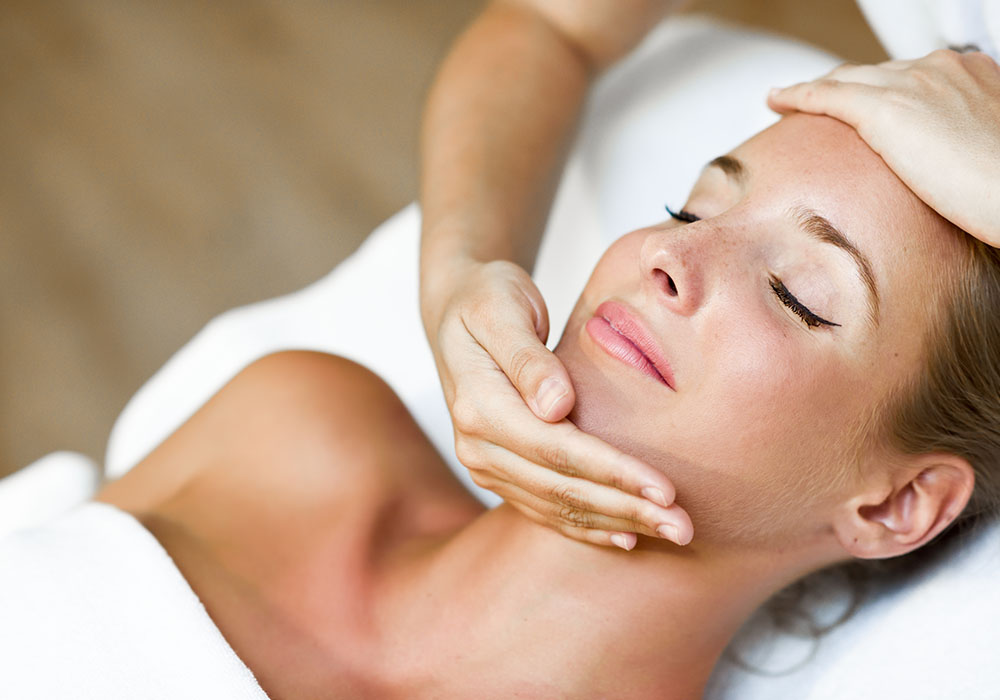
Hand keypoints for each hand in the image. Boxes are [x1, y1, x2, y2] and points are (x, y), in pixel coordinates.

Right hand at [423, 257, 692, 549]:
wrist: (459, 313)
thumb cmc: (489, 299)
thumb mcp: (503, 308)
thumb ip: (528, 357)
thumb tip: (557, 405)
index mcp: (478, 406)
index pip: (556, 450)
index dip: (612, 471)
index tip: (664, 487)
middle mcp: (475, 447)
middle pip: (561, 489)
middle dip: (626, 509)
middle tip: (684, 527)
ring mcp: (485, 465)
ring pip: (557, 507)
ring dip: (616, 523)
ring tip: (671, 533)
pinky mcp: (499, 473)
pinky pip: (546, 510)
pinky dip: (588, 527)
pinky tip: (626, 537)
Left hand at [768, 49, 999, 246]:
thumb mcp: (981, 151)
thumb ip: (953, 146)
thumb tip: (940, 171)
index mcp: (967, 74)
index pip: (907, 75)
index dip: (878, 89)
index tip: (860, 104)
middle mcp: (938, 68)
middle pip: (873, 73)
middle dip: (844, 87)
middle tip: (814, 103)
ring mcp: (911, 84)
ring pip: (847, 79)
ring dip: (814, 90)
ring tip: (785, 101)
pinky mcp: (884, 108)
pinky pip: (827, 95)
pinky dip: (798, 96)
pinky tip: (776, 101)